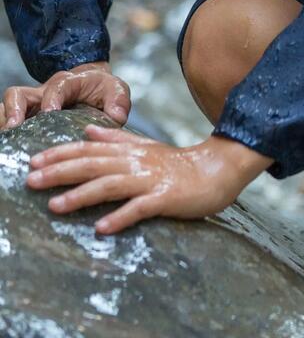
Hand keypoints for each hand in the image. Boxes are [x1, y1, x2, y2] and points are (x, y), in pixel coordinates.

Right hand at [2, 61, 130, 130]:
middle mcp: (45, 91)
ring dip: (6, 120)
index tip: (50, 112)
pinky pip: (9, 118)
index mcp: (69, 83)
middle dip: (15, 110)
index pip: (57, 87)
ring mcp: (33, 104)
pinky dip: (7, 127)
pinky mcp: (28, 116)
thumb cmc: (103, 89)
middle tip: (14, 128)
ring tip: (6, 140)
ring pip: (10, 105)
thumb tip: (116, 118)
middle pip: (20, 94)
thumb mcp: (116, 90)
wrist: (92, 86)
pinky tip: (9, 145)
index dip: (51, 98)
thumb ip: (119, 102)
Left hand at [24, 125, 272, 233]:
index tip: (34, 160)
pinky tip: (102, 227)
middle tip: (31, 180)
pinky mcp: (167, 197)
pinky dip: (121, 216)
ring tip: (55, 206)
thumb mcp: (146, 146)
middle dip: (61, 172)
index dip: (61, 153)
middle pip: (94, 165)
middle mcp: (138, 162)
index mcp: (132, 150)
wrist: (219, 169)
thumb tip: (87, 130)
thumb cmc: (179, 163)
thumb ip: (117, 139)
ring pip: (112, 184)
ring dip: (82, 195)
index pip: (90, 149)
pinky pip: (141, 207)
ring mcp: (152, 179)